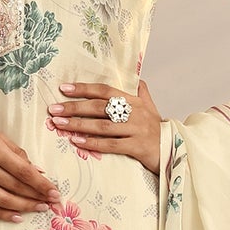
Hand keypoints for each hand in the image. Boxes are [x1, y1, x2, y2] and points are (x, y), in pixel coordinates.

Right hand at [0, 115, 63, 222]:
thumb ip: (16, 153)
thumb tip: (37, 171)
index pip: (24, 171)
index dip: (41, 184)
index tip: (55, 192)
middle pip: (16, 187)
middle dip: (37, 197)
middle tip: (52, 203)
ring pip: (4, 200)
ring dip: (25, 207)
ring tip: (39, 209)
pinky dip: (3, 214)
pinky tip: (17, 217)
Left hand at [48, 80, 162, 174]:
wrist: (176, 151)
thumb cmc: (157, 130)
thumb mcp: (151, 108)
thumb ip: (141, 92)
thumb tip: (134, 77)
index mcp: (135, 100)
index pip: (106, 90)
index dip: (84, 88)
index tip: (63, 88)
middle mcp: (136, 112)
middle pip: (100, 107)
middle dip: (75, 107)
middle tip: (53, 109)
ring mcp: (137, 130)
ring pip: (103, 126)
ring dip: (78, 125)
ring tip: (59, 124)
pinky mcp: (138, 147)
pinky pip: (111, 145)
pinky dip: (92, 143)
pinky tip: (77, 142)